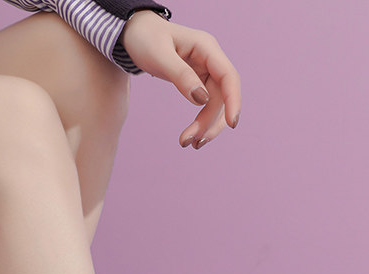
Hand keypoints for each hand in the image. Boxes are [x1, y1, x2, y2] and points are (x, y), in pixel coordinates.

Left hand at [120, 11, 240, 148]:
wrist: (135, 34)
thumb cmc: (145, 39)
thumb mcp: (159, 56)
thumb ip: (180, 75)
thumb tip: (201, 99)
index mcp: (206, 47)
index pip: (228, 76)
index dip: (233, 100)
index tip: (232, 124)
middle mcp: (210, 59)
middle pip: (221, 96)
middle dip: (208, 122)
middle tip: (190, 142)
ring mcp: (205, 71)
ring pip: (215, 104)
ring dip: (206, 126)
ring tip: (189, 144)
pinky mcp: (198, 82)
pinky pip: (206, 105)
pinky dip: (201, 122)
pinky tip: (192, 136)